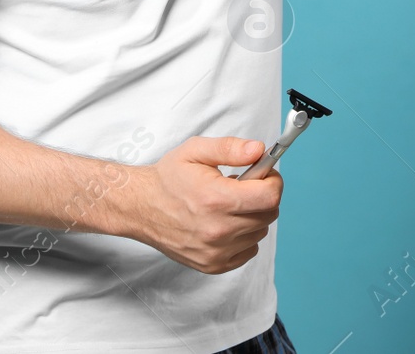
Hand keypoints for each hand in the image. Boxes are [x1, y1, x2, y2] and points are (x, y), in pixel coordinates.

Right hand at [129, 136, 282, 272]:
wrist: (140, 207)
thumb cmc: (168, 178)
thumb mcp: (196, 150)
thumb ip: (230, 147)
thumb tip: (259, 150)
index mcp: (216, 199)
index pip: (270, 196)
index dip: (273, 181)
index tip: (264, 174)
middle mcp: (217, 230)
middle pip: (269, 214)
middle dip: (263, 196)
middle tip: (244, 186)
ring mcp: (215, 251)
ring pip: (260, 232)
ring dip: (252, 216)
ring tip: (228, 204)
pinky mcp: (212, 265)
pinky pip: (249, 251)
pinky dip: (245, 236)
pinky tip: (226, 222)